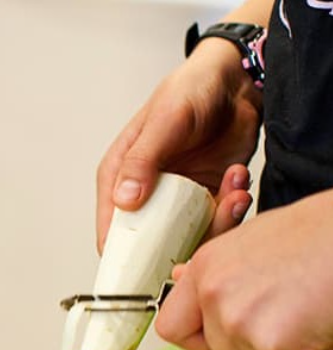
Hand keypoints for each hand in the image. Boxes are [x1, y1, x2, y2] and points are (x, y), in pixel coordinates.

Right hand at [96, 39, 262, 250]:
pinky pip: (217, 223)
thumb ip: (141, 162)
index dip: (125, 256)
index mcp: (119, 178)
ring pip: (189, 239)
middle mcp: (145, 195)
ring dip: (218, 223)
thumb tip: (124, 200)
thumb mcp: (163, 122)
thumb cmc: (190, 90)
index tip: (148, 267)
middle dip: (183, 243)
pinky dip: (232, 211)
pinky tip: (238, 181)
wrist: (235, 82)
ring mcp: (176, 201)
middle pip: (152, 245)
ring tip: (234, 191)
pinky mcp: (206, 200)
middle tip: (209, 223)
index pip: (111, 232)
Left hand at [156, 190, 332, 349]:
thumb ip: (217, 270)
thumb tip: (182, 278)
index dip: (198, 338)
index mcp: (206, 269)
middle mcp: (215, 297)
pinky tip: (324, 319)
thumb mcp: (254, 239)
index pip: (171, 328)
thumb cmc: (320, 233)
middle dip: (255, 345)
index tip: (217, 335)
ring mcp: (242, 324)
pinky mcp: (276, 347)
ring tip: (309, 309)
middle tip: (288, 311)